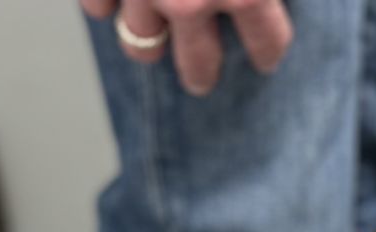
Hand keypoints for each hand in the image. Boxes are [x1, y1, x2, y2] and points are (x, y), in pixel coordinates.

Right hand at [80, 0, 293, 96]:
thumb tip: (279, 3)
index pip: (267, 42)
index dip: (268, 51)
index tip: (266, 60)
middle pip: (200, 62)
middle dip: (203, 74)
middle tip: (203, 81)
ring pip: (141, 42)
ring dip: (148, 45)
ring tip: (154, 44)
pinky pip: (96, 6)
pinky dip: (104, 5)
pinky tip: (113, 4)